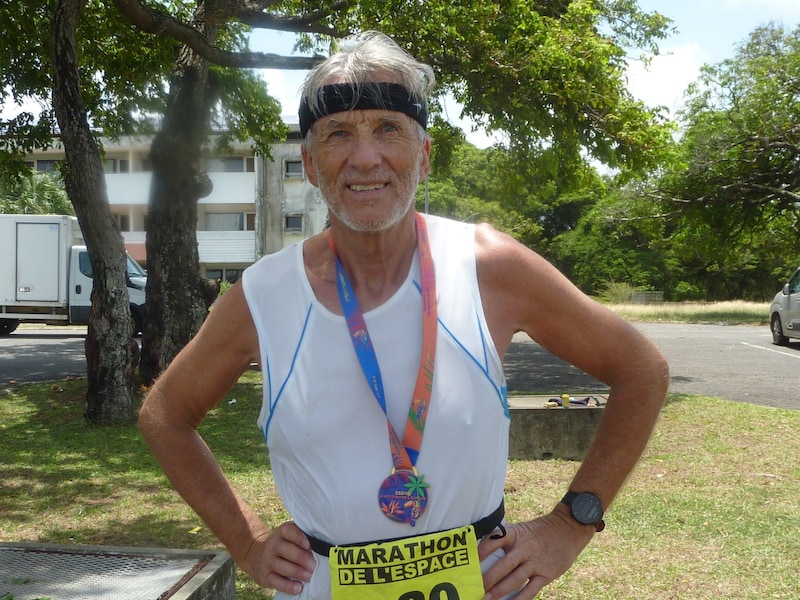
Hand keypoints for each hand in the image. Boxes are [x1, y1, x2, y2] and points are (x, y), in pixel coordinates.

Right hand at [242, 521, 315, 594]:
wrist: (257, 555)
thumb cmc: (284, 546)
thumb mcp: (290, 537)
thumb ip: (303, 539)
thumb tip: (322, 547)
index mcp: (281, 533)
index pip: (288, 531)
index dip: (299, 538)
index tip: (309, 545)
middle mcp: (272, 545)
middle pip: (285, 549)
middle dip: (301, 558)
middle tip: (313, 565)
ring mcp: (267, 561)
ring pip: (280, 566)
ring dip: (296, 572)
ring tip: (309, 577)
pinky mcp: (264, 576)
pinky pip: (275, 581)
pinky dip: (287, 586)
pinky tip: (298, 588)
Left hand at [478, 509, 593, 598]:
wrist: (568, 529)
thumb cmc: (540, 531)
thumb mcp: (521, 529)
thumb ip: (506, 540)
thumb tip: (484, 552)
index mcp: (515, 534)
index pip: (494, 541)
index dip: (480, 551)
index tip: (470, 562)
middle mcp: (524, 547)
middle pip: (503, 565)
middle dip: (488, 578)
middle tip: (475, 588)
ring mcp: (536, 562)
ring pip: (515, 579)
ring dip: (500, 590)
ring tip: (487, 599)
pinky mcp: (546, 574)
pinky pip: (531, 589)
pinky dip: (519, 599)